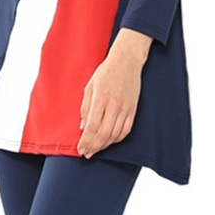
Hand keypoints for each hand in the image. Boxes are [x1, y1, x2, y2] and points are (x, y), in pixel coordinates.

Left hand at [77, 29, 153, 158]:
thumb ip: (85, 107)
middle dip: (94, 146)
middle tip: (87, 153)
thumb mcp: (89, 86)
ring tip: (96, 149)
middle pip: (104, 134)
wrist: (127, 62)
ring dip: (105, 145)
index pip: (92, 126)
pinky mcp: (133, 109)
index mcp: (100, 98)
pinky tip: (110, 141)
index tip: (81, 148)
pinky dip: (117, 139)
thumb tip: (83, 127)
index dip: (86, 140)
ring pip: (115, 134)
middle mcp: (114, 105)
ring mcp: (125, 108)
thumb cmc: (105, 72)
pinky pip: (126, 130)